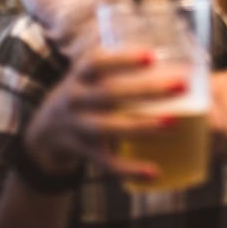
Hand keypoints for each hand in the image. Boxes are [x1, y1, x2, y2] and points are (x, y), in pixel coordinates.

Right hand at [23, 47, 187, 182]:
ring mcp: (76, 127)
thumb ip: (122, 66)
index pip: (97, 62)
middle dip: (146, 90)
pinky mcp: (83, 152)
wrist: (45, 132)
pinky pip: (106, 163)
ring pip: (107, 127)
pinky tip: (154, 171)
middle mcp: (75, 99)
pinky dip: (129, 169)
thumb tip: (180, 58)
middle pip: (109, 93)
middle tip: (181, 85)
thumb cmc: (86, 93)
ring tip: (174, 123)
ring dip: (140, 126)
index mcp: (80, 76)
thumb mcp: (92, 76)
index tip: (152, 56)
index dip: (124, 58)